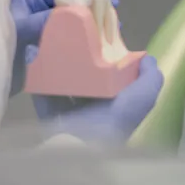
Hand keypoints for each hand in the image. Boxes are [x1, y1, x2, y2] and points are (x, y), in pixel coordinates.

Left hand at [8, 0, 119, 95]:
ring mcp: (44, 26)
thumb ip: (47, 19)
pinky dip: (85, 38)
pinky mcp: (47, 43)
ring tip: (113, 33)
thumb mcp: (22, 30)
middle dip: (94, 11)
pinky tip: (100, 44)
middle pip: (72, 5)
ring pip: (73, 21)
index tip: (109, 3)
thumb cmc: (0, 47)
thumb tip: (76, 13)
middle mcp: (38, 7)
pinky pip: (69, 36)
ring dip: (92, 26)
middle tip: (115, 20)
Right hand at [26, 50, 163, 144]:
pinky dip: (37, 81)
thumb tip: (146, 57)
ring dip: (57, 70)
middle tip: (70, 39)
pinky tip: (34, 60)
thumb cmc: (116, 119)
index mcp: (115, 104)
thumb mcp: (144, 96)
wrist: (86, 146)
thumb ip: (150, 77)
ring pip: (63, 88)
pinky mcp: (50, 121)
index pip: (112, 79)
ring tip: (50, 46)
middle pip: (86, 81)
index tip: (98, 38)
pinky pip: (43, 98)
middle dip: (79, 63)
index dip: (107, 60)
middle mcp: (95, 111)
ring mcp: (70, 118)